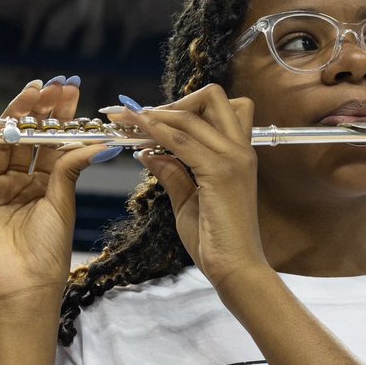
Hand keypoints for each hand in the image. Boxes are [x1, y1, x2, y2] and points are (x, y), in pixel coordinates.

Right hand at [0, 79, 107, 304]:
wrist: (25, 285)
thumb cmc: (49, 251)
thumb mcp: (63, 203)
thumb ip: (69, 168)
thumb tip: (95, 140)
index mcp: (44, 186)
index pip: (50, 142)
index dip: (60, 116)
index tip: (71, 90)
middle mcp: (18, 183)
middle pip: (26, 138)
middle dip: (38, 110)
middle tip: (50, 85)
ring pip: (2, 144)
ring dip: (14, 116)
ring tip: (30, 93)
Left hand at [116, 85, 267, 289]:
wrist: (236, 269)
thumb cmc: (216, 241)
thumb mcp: (188, 200)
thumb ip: (174, 173)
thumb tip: (149, 152)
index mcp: (238, 153)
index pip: (215, 109)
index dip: (182, 107)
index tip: (148, 116)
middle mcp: (240, 149)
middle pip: (212, 96)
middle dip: (174, 102)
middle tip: (142, 117)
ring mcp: (233, 158)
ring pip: (190, 116)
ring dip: (154, 115)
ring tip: (125, 122)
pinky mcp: (220, 172)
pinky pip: (181, 142)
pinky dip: (155, 133)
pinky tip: (136, 139)